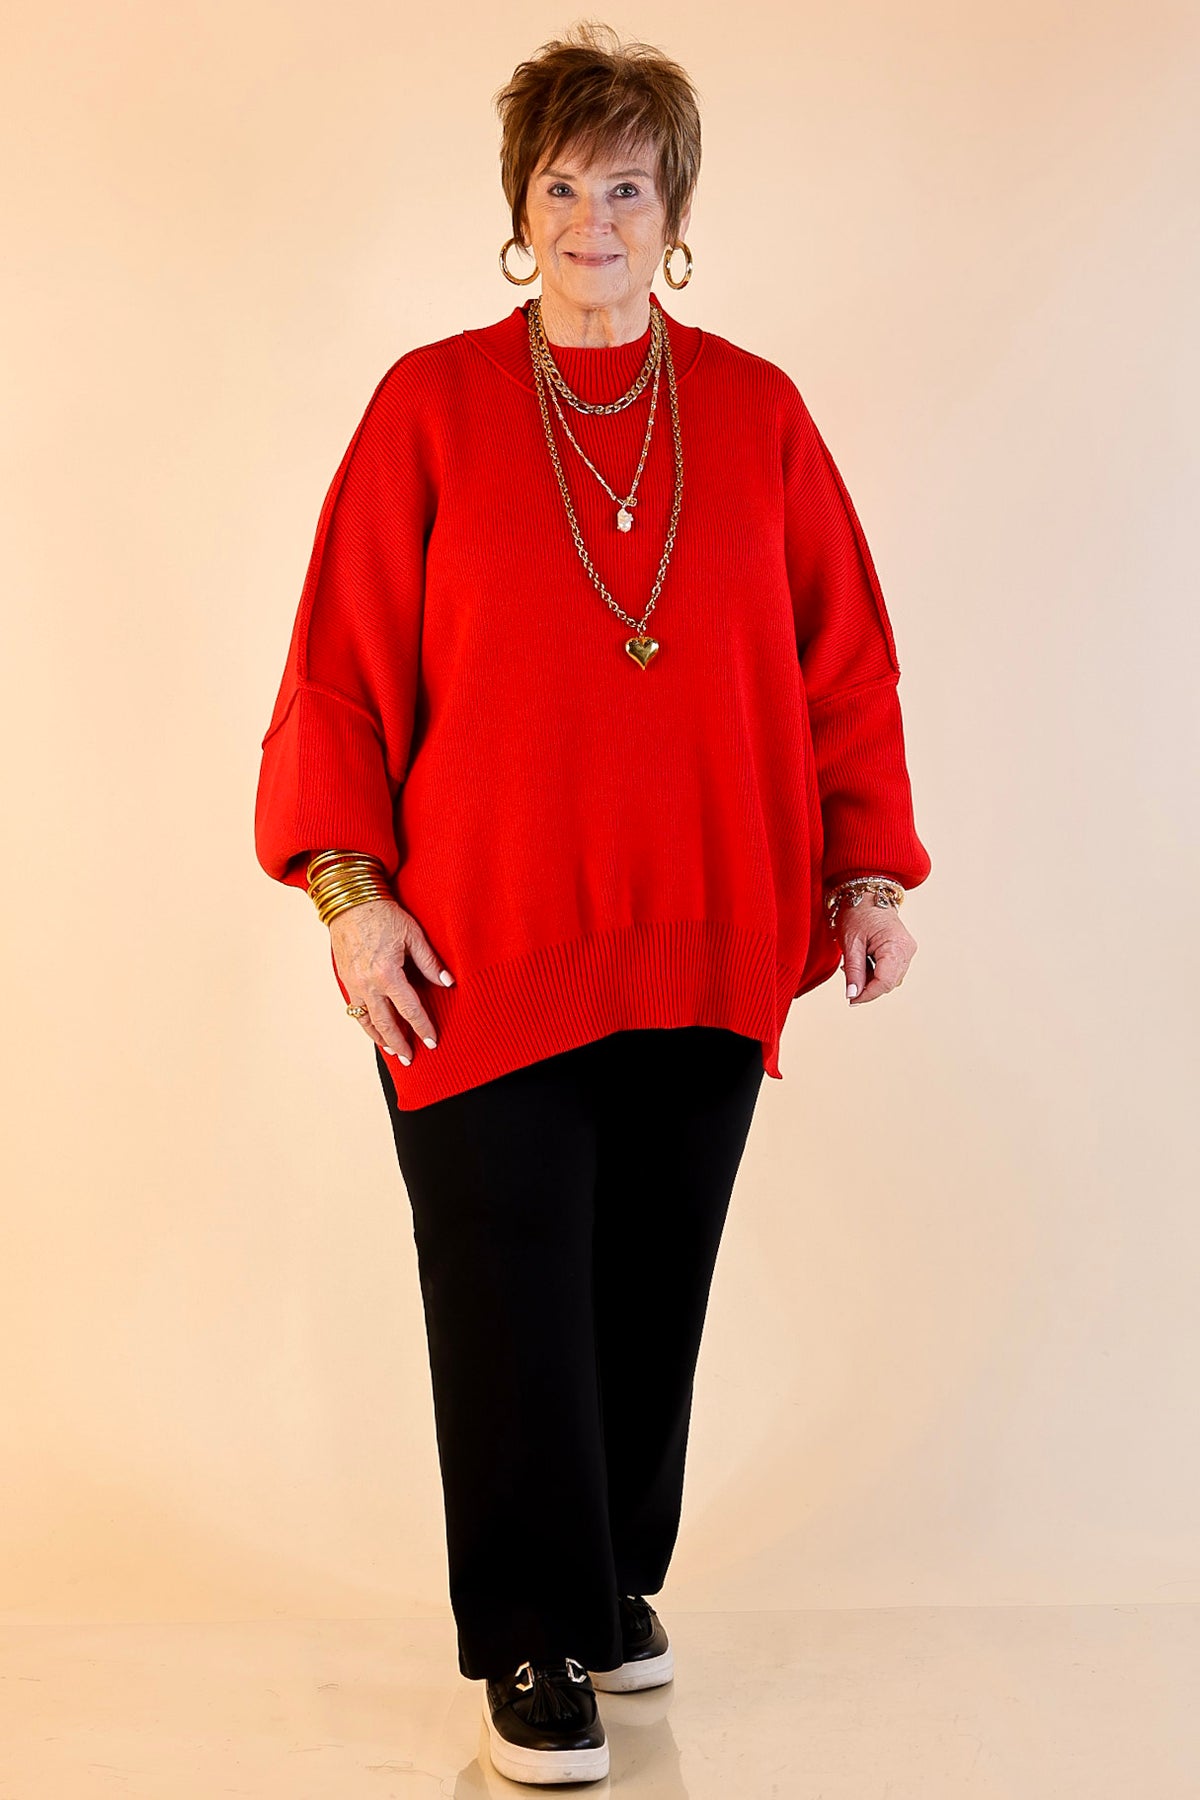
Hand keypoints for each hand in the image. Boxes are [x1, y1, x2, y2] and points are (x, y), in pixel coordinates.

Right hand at [328, 898, 453, 1063]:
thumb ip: (429, 962)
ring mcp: (353, 983)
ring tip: (392, 1051)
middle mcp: (367, 983)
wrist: (349, 902)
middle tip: (410, 1058)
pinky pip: (355, 1008)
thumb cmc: (383, 914)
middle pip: (385, 1023)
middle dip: (399, 1043)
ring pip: (366, 1020)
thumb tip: (447, 982)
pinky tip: (374, 1029)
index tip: (432, 1041)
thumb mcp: (413, 935)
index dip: (422, 1027)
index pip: (409, 1009)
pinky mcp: (345, 979)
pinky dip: (365, 1023)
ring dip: (380, 1038)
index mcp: (387, 973)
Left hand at [835, 899, 917, 1004]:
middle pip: (889, 983)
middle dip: (868, 987)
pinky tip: (863, 961)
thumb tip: (852, 995)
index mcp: (896, 946)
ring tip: (854, 965)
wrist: (866, 893)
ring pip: (890, 979)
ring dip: (872, 980)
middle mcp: (907, 950)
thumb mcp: (850, 943)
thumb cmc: (857, 912)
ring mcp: (907, 950)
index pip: (885, 982)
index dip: (867, 995)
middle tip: (848, 981)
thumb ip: (853, 971)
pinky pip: (891, 971)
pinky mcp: (903, 951)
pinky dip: (876, 972)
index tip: (851, 1000)